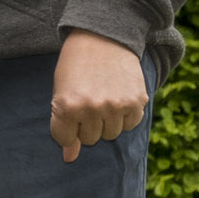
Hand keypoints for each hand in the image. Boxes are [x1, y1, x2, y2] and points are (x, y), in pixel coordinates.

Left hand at [52, 31, 148, 159]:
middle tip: (87, 100)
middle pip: (90, 139)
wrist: (102, 38)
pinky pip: (130, 124)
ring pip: (110, 134)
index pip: (65, 139)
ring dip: (106, 121)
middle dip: (86, 124)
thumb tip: (69, 159)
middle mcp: (93, 109)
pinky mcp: (137, 101)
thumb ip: (64, 127)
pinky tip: (118, 96)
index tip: (68, 112)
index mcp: (67, 107)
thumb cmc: (75, 67)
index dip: (66, 127)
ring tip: (102, 97)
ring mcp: (117, 106)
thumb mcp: (61, 93)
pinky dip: (125, 115)